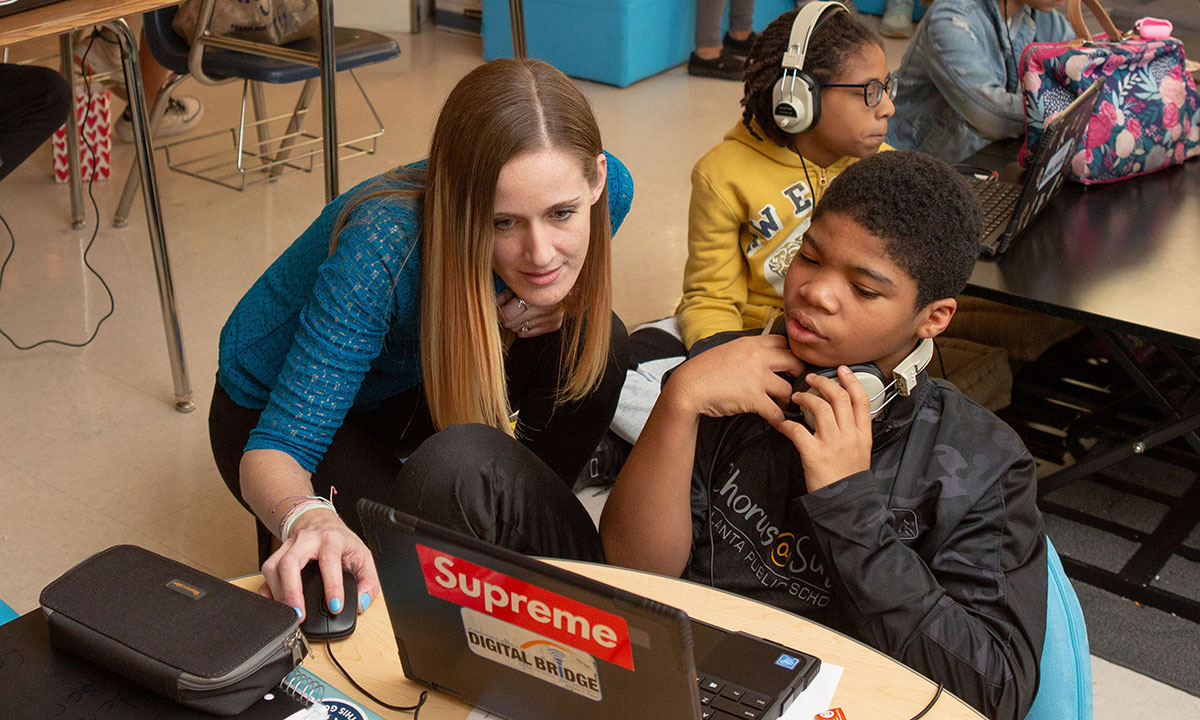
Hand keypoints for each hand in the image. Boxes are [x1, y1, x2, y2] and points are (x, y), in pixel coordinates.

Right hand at [258, 509, 379, 619]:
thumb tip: (362, 604)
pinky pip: (264, 575)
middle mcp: (306, 540)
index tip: (335, 607)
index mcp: (331, 539)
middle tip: (300, 614)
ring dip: (279, 593)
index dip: (332, 586)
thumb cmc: (342, 543)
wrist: (322, 524)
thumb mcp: (363, 558)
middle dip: (293, 592)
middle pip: (290, 562)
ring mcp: (287, 547)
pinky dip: (267, 592)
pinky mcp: (276, 556)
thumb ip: (368, 582)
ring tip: (291, 612)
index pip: (329, 561)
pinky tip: (277, 605)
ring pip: (272, 567)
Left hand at [496, 289, 563, 337]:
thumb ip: (505, 295)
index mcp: (534, 295)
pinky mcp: (555, 324)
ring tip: (521, 312)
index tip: (500, 308)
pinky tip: (529, 318)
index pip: (507, 315)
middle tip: (508, 310)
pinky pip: (529, 333)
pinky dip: (526, 327)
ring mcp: (551, 318)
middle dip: (507, 318)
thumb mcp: (519, 285)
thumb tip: (494, 305)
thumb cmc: (536, 284)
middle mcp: (545, 308)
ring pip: (519, 330)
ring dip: (517, 323)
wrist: (561, 284)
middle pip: (512, 324)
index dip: (500, 312)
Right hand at [665, 334, 804, 425]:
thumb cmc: (702, 371)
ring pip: (788, 388)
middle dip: (798, 373)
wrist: (688, 386)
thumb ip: (746, 351)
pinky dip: (778, 418)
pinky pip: (776, 411)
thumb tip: (761, 357)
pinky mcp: (753, 398)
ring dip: (787, 399)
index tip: (789, 363)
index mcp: (749, 343)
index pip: (782, 342)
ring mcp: (756, 377)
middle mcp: (756, 357)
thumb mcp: (726, 350)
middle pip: (793, 361)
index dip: (789, 353)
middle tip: (794, 382)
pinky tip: (776, 420)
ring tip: (781, 404)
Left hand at [773, 366, 872, 491]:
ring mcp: (833, 444)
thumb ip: (853, 434)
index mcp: (862, 435)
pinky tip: (782, 423)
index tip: (843, 370)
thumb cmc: (849, 481)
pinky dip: (787, 424)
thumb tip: (842, 418)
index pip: (862, 400)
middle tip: (812, 378)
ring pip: (821, 408)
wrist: (846, 505)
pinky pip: (798, 431)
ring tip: (797, 396)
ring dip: (806, 398)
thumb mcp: (860, 454)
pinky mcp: (815, 454)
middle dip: (824, 383)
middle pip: (840, 398)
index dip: (852, 381)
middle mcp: (849, 436)